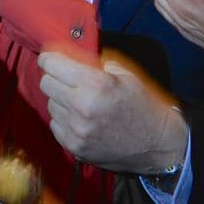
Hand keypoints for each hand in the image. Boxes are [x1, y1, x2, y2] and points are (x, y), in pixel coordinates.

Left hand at [38, 48, 185, 174]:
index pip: (52, 64)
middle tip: (68, 79)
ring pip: (49, 104)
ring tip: (80, 102)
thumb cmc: (143, 105)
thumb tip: (68, 56)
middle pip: (45, 83)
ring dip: (60, 100)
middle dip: (55, 77)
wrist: (158, 145)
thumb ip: (94, 62)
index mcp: (96, 84)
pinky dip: (64, 119)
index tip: (50, 57)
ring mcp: (76, 130)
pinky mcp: (74, 146)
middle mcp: (81, 107)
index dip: (49, 58)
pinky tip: (81, 119)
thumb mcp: (126, 74)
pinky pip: (55, 124)